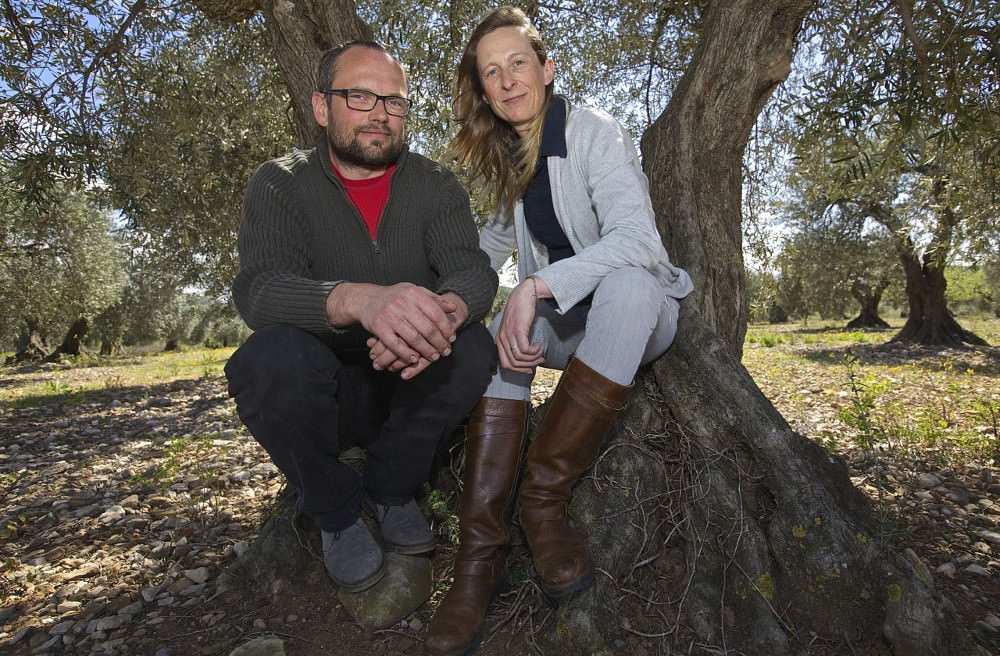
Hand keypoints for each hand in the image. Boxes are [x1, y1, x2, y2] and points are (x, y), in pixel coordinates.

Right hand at [327, 282, 459, 373]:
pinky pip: (395, 345)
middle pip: (427, 328)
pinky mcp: (379, 327)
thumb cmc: (396, 297)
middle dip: (439, 342)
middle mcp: (402, 303)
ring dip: (426, 350)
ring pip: (414, 338)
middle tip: (445, 351)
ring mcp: (390, 315)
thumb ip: (434, 299)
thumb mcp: (415, 292)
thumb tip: (453, 308)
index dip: (446, 328)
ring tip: (434, 357)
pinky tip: (415, 358)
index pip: (436, 313)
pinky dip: (406, 354)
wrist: (367, 299)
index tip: (451, 338)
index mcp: (413, 293)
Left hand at [495, 278, 545, 373]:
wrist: (524, 296)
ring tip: (540, 353)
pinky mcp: (518, 331)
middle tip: (539, 361)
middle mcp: (502, 339)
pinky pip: (525, 350)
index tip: (529, 369)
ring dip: (533, 358)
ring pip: (519, 358)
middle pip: (513, 363)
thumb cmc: (520, 311)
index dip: (518, 370)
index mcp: (499, 340)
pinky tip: (538, 345)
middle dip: (528, 366)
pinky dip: (534, 351)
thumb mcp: (514, 329)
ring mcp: (509, 335)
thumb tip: (524, 357)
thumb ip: (515, 341)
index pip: (505, 364)